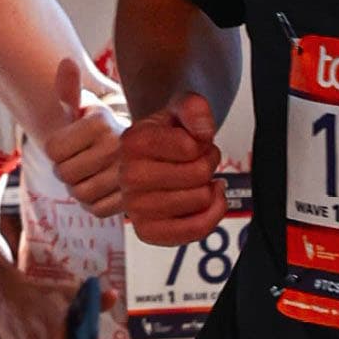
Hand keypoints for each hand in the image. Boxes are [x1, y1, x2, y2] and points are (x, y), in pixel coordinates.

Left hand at [39, 52, 126, 215]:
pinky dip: (93, 203)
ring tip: (91, 175)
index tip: (72, 143)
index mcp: (101, 120)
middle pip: (64, 174)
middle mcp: (119, 145)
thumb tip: (66, 63)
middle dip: (65, 171)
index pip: (52, 149)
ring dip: (78, 189)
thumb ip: (68, 90)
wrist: (129, 153)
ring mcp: (129, 173)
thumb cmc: (96, 130)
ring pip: (78, 194)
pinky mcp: (132, 199)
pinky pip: (95, 210)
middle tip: (81, 162)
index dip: (55, 150)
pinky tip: (102, 190)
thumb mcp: (80, 109)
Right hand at [119, 93, 225, 242]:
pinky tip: (206, 201)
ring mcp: (134, 207)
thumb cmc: (169, 134)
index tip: (194, 143)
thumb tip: (202, 133)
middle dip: (208, 164)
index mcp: (133, 142)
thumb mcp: (181, 107)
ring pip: (200, 200)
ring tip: (193, 179)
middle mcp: (127, 176)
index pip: (191, 148)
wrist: (152, 157)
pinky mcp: (147, 231)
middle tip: (196, 161)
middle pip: (198, 174)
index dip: (203, 144)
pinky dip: (211, 215)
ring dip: (207, 188)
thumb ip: (194, 108)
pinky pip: (195, 230)